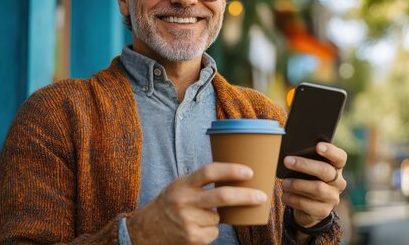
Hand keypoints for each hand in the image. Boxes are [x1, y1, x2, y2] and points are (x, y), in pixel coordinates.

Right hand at [127, 162, 267, 244]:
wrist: (146, 229)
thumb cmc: (170, 202)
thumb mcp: (180, 185)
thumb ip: (201, 181)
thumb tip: (236, 176)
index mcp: (183, 183)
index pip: (209, 172)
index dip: (231, 170)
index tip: (248, 172)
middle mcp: (184, 201)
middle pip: (222, 196)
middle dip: (246, 196)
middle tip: (262, 196)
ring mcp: (187, 221)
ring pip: (219, 217)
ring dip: (218, 216)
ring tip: (199, 215)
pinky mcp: (191, 238)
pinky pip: (214, 231)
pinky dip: (211, 229)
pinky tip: (196, 227)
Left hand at [281, 142, 346, 228]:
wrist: (307, 206)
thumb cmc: (306, 178)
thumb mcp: (308, 169)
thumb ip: (305, 160)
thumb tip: (290, 155)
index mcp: (336, 167)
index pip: (340, 157)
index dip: (330, 151)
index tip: (318, 146)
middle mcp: (338, 182)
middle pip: (325, 171)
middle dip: (304, 165)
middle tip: (287, 161)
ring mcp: (332, 198)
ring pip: (317, 188)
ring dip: (296, 184)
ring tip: (284, 183)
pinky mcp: (323, 211)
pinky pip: (307, 204)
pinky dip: (293, 198)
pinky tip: (286, 195)